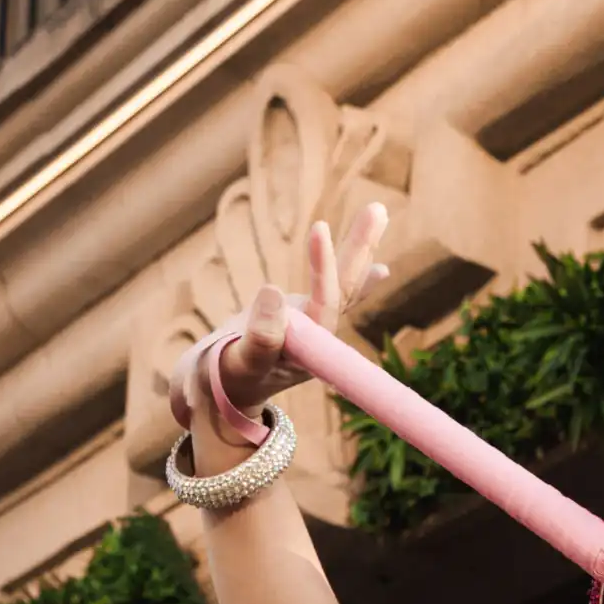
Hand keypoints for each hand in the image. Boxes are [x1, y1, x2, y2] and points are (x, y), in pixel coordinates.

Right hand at [168, 203, 389, 452]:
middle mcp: (318, 342)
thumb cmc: (224, 380)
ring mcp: (315, 330)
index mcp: (305, 353)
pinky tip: (380, 266)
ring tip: (377, 211)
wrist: (223, 394)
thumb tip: (272, 291)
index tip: (318, 229)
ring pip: (342, 286)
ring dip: (358, 249)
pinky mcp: (308, 323)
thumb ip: (257, 338)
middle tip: (377, 209)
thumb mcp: (235, 363)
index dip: (325, 271)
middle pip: (345, 291)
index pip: (324, 308)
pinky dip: (352, 275)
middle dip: (358, 250)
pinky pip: (334, 295)